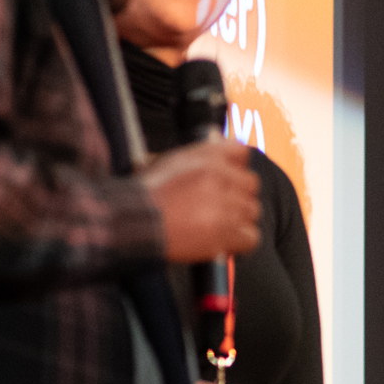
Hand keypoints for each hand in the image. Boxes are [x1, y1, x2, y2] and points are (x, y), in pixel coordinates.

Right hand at [140, 139, 259, 262]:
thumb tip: (215, 140)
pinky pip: (252, 237)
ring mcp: (224, 204)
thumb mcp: (167, 161)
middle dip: (239, 197)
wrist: (131, 222)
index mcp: (205, 156)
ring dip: (238, 221)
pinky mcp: (224, 231)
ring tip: (217, 228)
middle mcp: (219, 176)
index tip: (230, 181)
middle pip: (252, 184)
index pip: (242, 153)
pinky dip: (240, 243)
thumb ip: (197, 155)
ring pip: (252, 211)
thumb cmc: (143, 196)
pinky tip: (224, 244)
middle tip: (221, 210)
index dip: (237, 168)